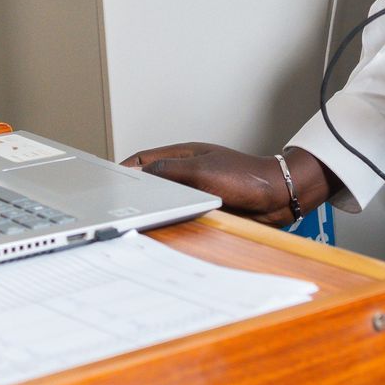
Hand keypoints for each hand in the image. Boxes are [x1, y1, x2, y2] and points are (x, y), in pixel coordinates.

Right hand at [120, 143, 336, 227]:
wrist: (278, 197)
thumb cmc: (247, 177)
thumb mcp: (202, 171)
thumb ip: (170, 171)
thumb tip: (142, 174)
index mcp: (184, 155)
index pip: (144, 160)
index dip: (124, 170)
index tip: (107, 183)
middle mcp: (188, 172)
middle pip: (152, 181)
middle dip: (134, 192)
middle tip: (117, 206)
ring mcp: (196, 190)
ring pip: (164, 200)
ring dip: (153, 208)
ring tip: (136, 220)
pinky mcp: (205, 208)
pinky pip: (180, 214)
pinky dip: (169, 220)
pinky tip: (162, 229)